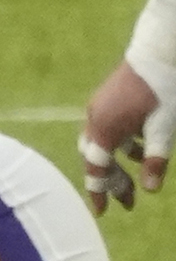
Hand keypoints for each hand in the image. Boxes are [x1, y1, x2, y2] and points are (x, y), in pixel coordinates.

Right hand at [82, 60, 173, 213]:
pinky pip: (106, 131)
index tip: (103, 212)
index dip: (100, 191)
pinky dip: (120, 146)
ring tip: (136, 178)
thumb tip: (151, 190)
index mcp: (105, 128)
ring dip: (117, 164)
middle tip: (129, 201)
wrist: (158, 49)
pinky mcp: (106, 100)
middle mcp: (95, 119)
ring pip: (101, 145)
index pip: (96, 168)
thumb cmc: (163, 88)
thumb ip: (156, 158)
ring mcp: (98, 108)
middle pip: (96, 159)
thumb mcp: (164, 127)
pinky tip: (139, 149)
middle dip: (111, 181)